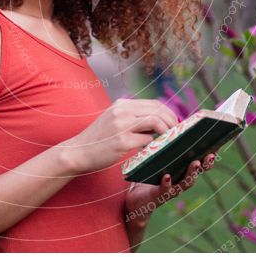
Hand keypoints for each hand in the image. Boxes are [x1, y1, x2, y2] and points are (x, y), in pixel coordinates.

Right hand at [61, 98, 178, 174]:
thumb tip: (158, 122)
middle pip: (157, 110)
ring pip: (155, 122)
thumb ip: (132, 118)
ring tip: (170, 141)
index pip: (153, 104)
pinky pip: (147, 140)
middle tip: (177, 133)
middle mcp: (122, 111)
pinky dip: (155, 145)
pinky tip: (156, 151)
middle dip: (172, 121)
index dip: (168, 113)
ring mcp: (121, 126)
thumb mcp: (113, 121)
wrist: (78, 152)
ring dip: (167, 132)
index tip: (174, 124)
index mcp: (121, 105)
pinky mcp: (121, 142)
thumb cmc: (98, 140)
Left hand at [124, 152, 217, 221]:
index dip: (209, 155)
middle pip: (198, 172)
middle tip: (210, 155)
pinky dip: (167, 184)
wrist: (137, 199)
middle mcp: (181, 180)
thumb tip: (175, 125)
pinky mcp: (159, 195)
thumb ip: (168, 148)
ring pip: (186, 182)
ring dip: (192, 173)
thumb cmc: (150, 175)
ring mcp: (172, 189)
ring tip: (194, 163)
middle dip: (206, 164)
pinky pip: (165, 190)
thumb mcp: (161, 159)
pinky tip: (167, 176)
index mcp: (183, 170)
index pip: (200, 161)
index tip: (216, 145)